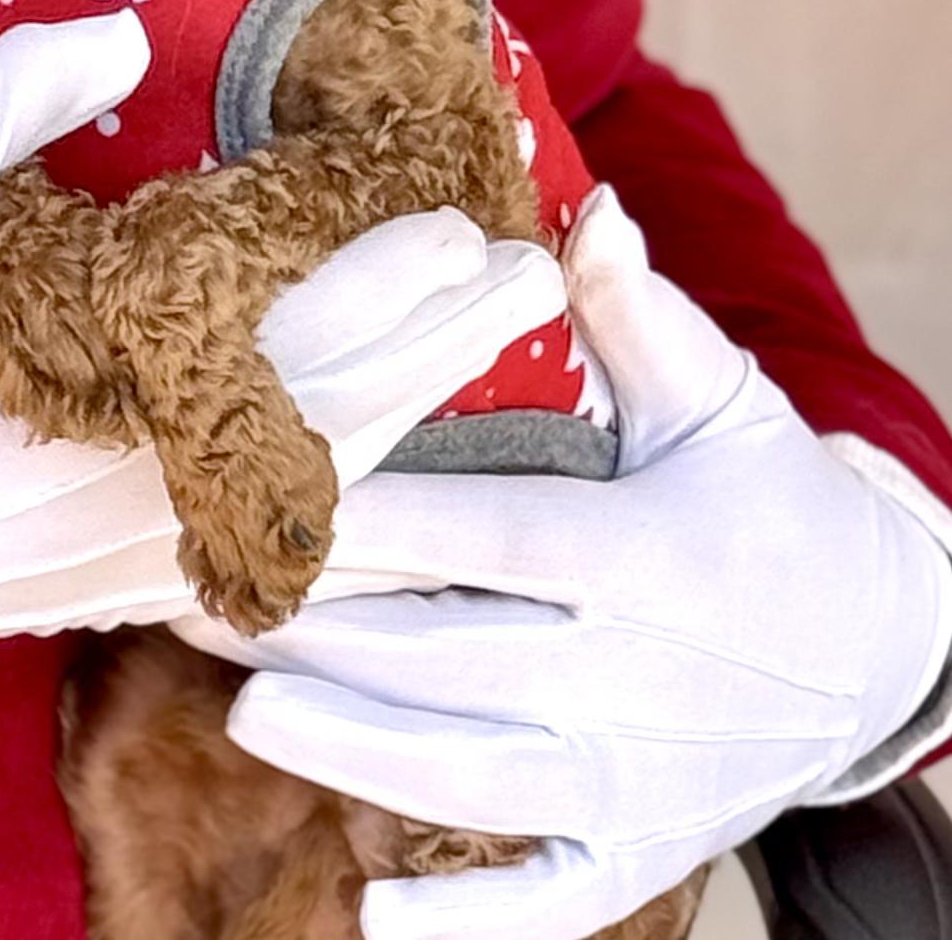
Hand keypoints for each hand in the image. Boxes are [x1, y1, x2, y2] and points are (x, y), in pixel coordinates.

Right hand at [0, 12, 573, 679]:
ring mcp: (129, 549)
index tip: (472, 210)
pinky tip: (381, 491)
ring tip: (483, 356)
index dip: (388, 259)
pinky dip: (339, 517)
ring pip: (319, 491)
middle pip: (339, 403)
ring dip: (411, 414)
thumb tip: (116, 38)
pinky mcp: (99, 588)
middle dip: (446, 334)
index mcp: (98, 373)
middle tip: (537, 271)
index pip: (288, 307)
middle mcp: (142, 476)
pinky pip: (259, 559)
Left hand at [192, 188, 951, 939]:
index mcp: (649, 557)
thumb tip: (584, 207)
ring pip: (476, 779)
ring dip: (356, 753)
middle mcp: (639, 678)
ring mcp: (640, 779)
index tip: (267, 497)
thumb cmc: (772, 500)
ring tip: (250, 712)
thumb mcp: (722, 398)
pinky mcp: (643, 849)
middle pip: (453, 660)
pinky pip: (550, 901)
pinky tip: (373, 922)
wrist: (886, 650)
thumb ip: (638, 310)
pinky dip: (469, 924)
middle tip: (194, 597)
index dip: (377, 524)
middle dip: (317, 634)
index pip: (490, 537)